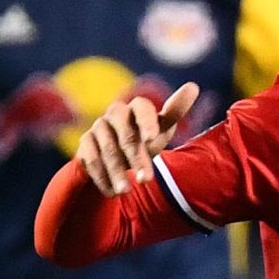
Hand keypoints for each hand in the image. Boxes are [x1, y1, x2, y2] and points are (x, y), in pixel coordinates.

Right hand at [76, 81, 199, 195]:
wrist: (119, 155)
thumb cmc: (145, 139)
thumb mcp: (161, 129)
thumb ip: (174, 110)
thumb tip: (193, 86)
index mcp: (137, 107)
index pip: (142, 108)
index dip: (147, 122)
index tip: (152, 139)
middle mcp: (116, 113)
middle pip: (126, 135)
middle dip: (137, 159)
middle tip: (147, 180)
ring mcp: (99, 127)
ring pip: (108, 150)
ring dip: (116, 172)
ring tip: (126, 191)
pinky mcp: (85, 144)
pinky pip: (91, 159)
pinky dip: (101, 177)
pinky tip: (111, 192)